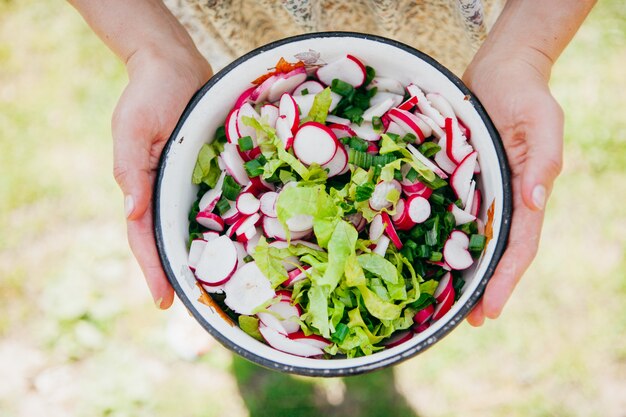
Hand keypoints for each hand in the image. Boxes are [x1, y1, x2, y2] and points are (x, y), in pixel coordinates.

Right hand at [112, 48, 211, 308]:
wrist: (173, 64)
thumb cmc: (149, 94)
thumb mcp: (131, 130)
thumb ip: (130, 171)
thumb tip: (132, 214)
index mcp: (142, 185)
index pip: (144, 237)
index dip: (153, 269)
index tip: (165, 302)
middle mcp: (165, 189)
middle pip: (170, 238)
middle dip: (180, 272)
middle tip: (198, 305)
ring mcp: (187, 181)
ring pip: (194, 225)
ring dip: (204, 254)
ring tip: (222, 286)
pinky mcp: (210, 169)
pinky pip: (218, 200)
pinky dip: (225, 222)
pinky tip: (244, 240)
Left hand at [462, 51, 563, 325]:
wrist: (502, 71)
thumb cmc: (526, 94)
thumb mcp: (543, 123)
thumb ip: (543, 161)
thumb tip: (536, 201)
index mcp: (527, 194)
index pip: (519, 247)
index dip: (505, 280)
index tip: (489, 311)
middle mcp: (504, 199)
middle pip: (494, 252)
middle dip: (482, 287)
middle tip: (464, 322)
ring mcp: (481, 191)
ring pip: (470, 238)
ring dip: (460, 269)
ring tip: (442, 302)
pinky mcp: (459, 179)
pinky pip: (448, 211)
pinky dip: (439, 235)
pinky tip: (422, 253)